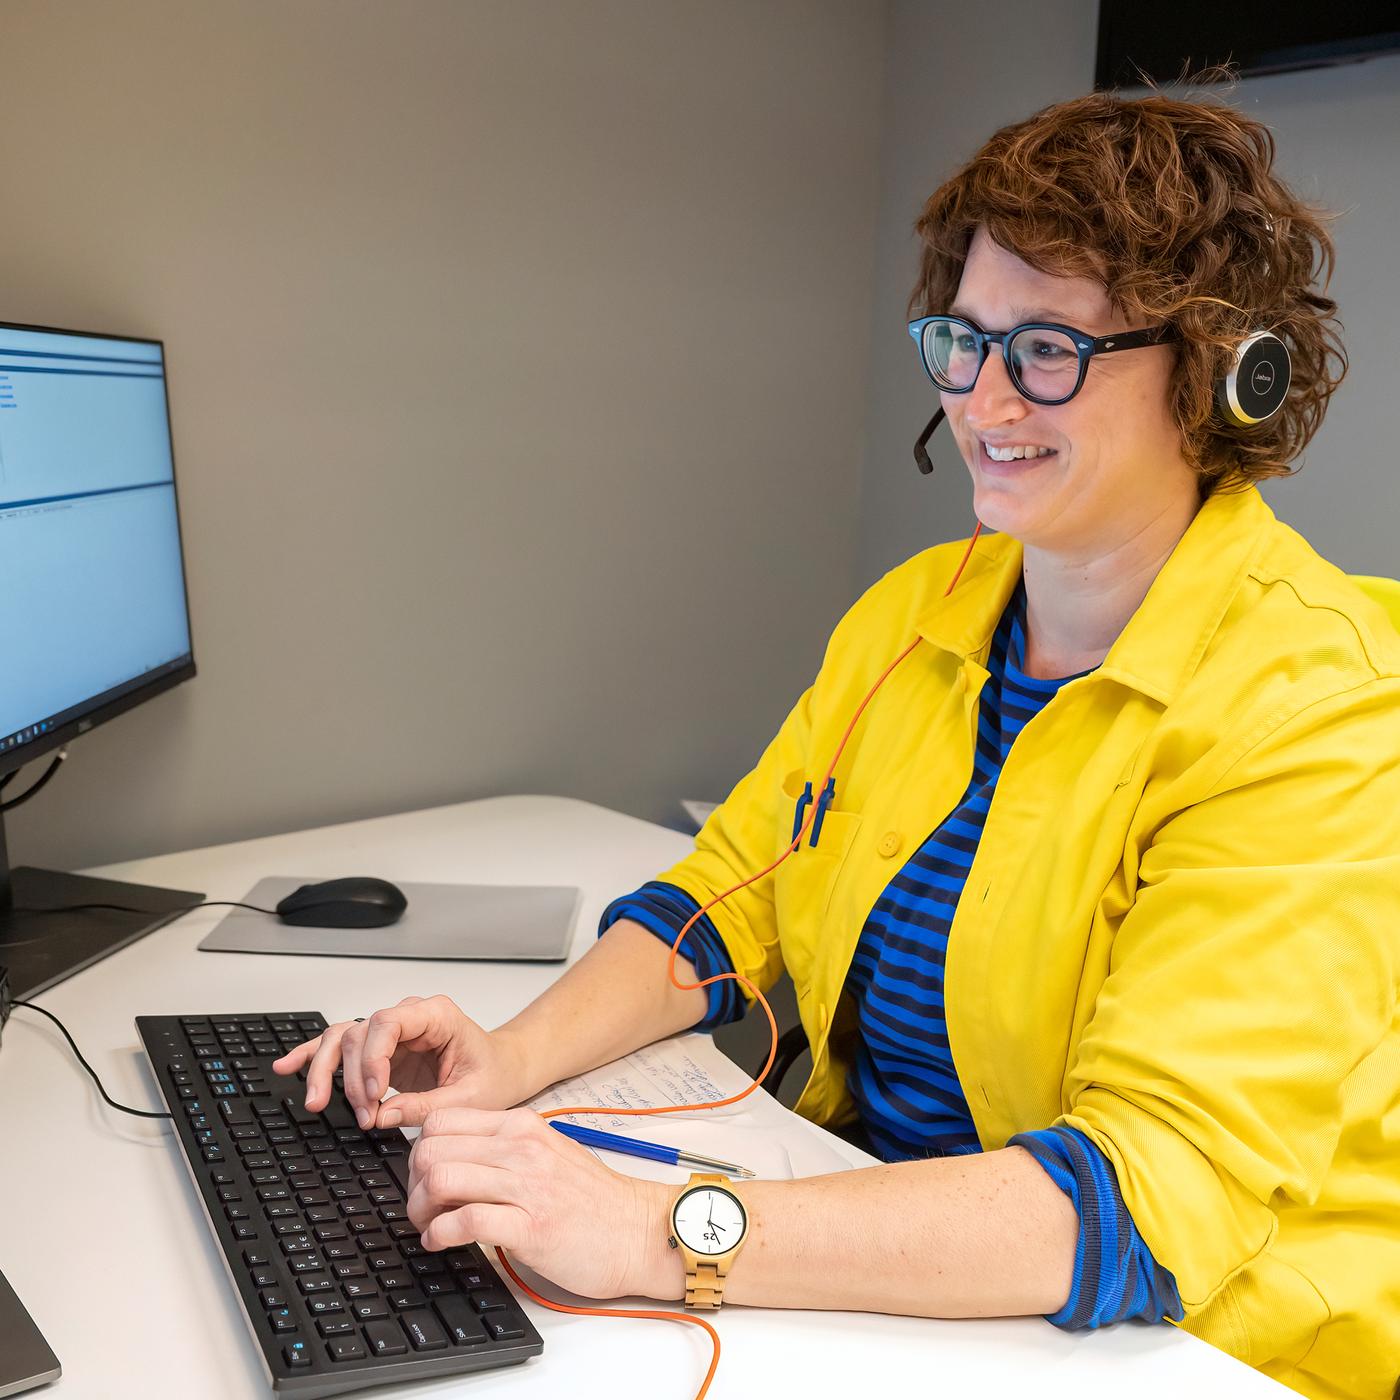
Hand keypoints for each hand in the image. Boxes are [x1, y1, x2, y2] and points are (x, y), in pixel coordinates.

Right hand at [271, 995, 530, 1129]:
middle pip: (360, 1033)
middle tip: (364, 1117)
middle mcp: (409, 1017)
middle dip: (353, 1078)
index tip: (374, 1095)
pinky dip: (312, 1055)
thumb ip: (426, 1106)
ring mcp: (392, 1033)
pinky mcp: (380, 1051)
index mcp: (436, 1015)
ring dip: (326, 1070)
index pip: (388, 1023)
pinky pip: (340, 1046)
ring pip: (343, 1038)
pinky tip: (287, 1067)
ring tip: (316, 1102)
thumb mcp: (470, 1098)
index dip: (372, 1059)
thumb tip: (382, 1116)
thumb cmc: (493, 1075)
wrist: (503, 1070)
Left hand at [406, 1106, 681, 1300]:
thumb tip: (453, 1157)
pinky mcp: (530, 1226)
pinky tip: (441, 1242)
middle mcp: (521, 1148)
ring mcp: (526, 1185)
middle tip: (422, 1205)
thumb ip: (505, 1148)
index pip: (442, 1120)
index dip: (419, 1150)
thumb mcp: (548, 1152)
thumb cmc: (594, 1200)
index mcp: (522, 1125)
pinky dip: (439, 1234)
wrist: (638, 1232)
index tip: (424, 1176)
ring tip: (428, 1226)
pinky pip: (465, 1221)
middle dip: (413, 1182)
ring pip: (442, 1179)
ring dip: (421, 1209)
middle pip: (432, 1148)